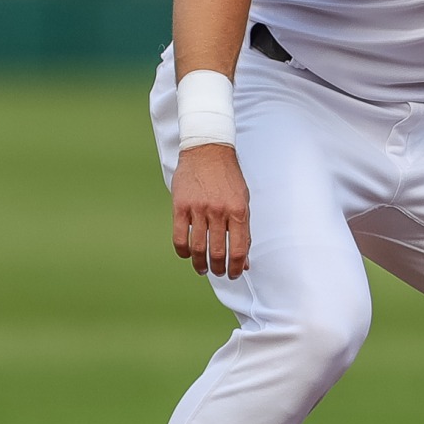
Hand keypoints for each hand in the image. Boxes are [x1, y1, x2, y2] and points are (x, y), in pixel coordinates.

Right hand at [172, 143, 250, 277]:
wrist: (208, 150)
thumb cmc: (228, 177)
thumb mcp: (243, 200)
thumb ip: (244, 230)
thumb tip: (244, 259)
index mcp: (238, 210)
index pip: (238, 249)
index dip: (236, 267)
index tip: (234, 274)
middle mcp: (219, 211)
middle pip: (217, 252)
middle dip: (218, 269)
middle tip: (218, 272)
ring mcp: (198, 209)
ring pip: (197, 248)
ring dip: (200, 264)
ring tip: (202, 268)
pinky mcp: (180, 206)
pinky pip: (179, 237)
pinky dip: (183, 251)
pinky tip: (187, 254)